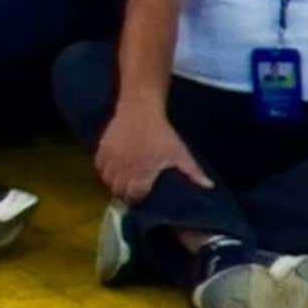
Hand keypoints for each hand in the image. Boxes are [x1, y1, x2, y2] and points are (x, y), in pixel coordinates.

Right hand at [94, 95, 215, 203]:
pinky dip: (104, 170)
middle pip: (118, 190)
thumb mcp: (180, 152)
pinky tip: (112, 168)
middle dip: (125, 193)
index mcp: (142, 173)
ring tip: (122, 180)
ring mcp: (111, 158)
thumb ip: (193, 172)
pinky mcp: (102, 148)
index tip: (142, 196)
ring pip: (106, 180)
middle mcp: (123, 169)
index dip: (138, 198)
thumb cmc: (162, 132)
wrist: (140, 108)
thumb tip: (209, 186)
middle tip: (132, 190)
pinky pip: (98, 166)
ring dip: (113, 182)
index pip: (134, 196)